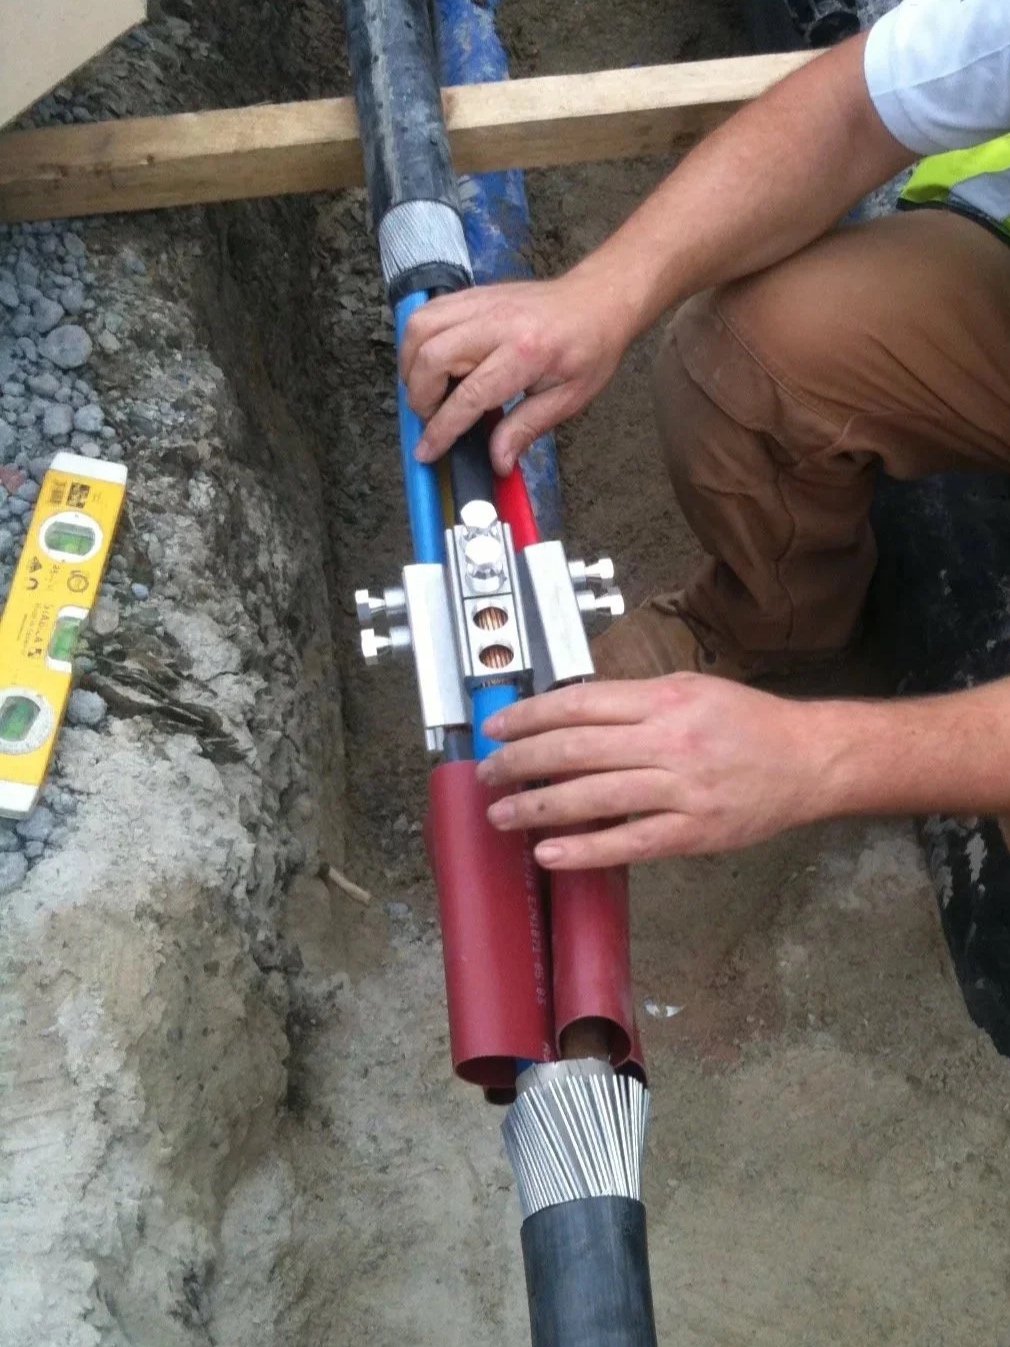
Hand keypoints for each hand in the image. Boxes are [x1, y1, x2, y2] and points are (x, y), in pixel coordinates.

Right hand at [400, 271, 630, 473]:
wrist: (599, 300)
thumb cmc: (588, 350)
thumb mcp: (568, 399)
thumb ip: (527, 429)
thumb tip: (497, 462)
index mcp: (526, 353)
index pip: (469, 395)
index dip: (442, 429)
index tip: (427, 451)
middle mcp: (498, 323)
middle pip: (432, 357)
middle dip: (420, 396)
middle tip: (431, 417)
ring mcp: (482, 302)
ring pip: (421, 327)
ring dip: (411, 363)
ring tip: (425, 389)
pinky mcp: (474, 294)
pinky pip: (429, 311)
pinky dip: (418, 339)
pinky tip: (429, 361)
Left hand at [475, 675, 837, 867]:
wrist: (809, 760)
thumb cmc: (746, 722)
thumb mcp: (689, 690)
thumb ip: (632, 702)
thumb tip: (569, 715)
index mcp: (663, 700)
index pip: (578, 705)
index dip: (528, 717)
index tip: (496, 728)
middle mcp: (669, 741)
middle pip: (575, 749)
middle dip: (521, 762)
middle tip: (488, 774)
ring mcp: (682, 790)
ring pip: (594, 797)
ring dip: (538, 807)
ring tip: (501, 814)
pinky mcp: (694, 833)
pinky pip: (629, 843)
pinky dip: (585, 850)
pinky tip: (549, 854)